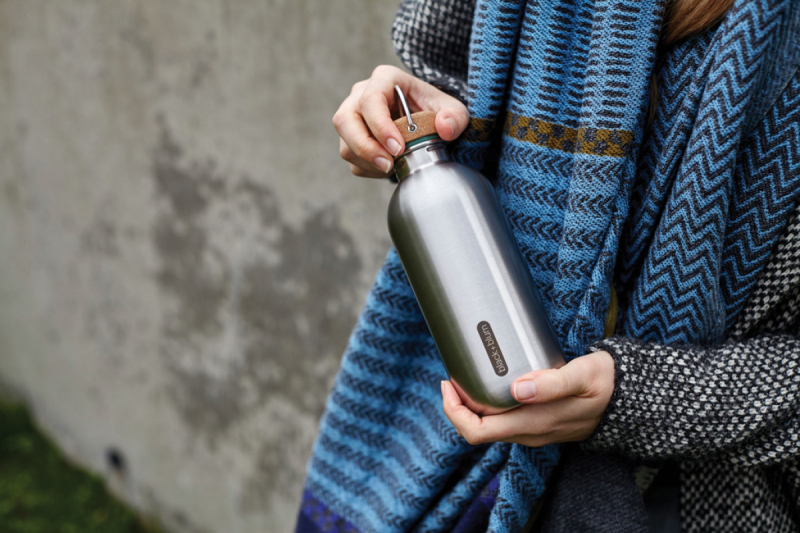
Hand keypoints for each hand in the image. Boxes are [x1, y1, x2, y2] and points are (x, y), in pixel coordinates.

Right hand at [333, 65, 468, 177]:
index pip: (371, 99)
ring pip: (345, 142)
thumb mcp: (453, 110)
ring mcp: (352, 116)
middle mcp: (361, 94)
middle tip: (388, 165)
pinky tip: (389, 168)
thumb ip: (455, 117)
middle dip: (365, 147)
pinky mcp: (350, 137)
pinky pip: (350, 157)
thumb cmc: (435, 110)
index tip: (398, 148)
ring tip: (392, 168)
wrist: (425, 120)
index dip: (380, 126)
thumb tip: (445, 129)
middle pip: (345, 120)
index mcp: (385, 79)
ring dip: (367, 161)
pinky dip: (368, 169)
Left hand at [441, 351, 614, 446]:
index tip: (449, 384)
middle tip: (453, 377)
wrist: (631, 400)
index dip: (455, 411)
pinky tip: (490, 384)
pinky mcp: (538, 423)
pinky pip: (503, 421)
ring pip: (490, 427)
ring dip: (472, 406)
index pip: (477, 431)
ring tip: (466, 377)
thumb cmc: (606, 383)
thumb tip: (517, 388)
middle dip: (458, 406)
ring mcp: (533, 431)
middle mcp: (528, 433)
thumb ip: (551, 383)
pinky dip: (488, 405)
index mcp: (533, 423)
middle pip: (477, 430)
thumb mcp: (582, 376)